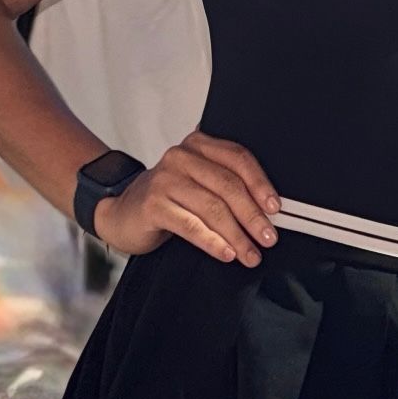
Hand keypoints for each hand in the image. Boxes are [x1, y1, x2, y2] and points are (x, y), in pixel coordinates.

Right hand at [95, 131, 277, 268]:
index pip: (238, 158)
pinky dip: (212, 241)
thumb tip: (269, 208)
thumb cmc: (167, 199)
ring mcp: (164, 180)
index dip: (260, 183)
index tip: (276, 208)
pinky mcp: (153, 205)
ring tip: (250, 254)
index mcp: (198, 145)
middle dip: (252, 215)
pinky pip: (191, 225)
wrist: (121, 212)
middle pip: (228, 185)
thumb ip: (226, 183)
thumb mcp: (197, 182)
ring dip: (237, 234)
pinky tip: (226, 253)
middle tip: (268, 238)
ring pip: (212, 207)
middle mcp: (181, 157)